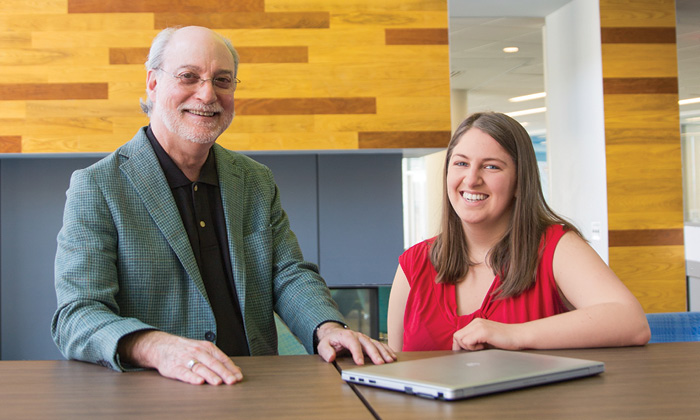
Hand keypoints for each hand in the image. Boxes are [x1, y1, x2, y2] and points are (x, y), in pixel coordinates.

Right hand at [118, 330, 242, 384]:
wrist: (163, 346)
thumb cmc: (187, 350)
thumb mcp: (203, 349)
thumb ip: (218, 359)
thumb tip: (236, 369)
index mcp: (206, 347)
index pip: (222, 358)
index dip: (231, 368)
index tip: (238, 376)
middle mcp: (198, 352)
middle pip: (213, 363)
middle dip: (224, 373)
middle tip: (232, 381)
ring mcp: (186, 359)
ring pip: (200, 368)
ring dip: (210, 375)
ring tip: (218, 382)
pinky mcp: (175, 368)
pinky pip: (185, 373)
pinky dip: (192, 378)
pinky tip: (199, 381)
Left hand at [316, 323, 396, 364]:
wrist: (335, 334)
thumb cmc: (330, 341)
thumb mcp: (323, 345)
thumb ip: (325, 351)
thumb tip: (330, 357)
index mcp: (346, 336)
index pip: (353, 343)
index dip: (357, 353)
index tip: (360, 363)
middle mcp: (358, 336)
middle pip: (368, 344)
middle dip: (375, 354)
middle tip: (380, 363)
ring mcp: (365, 338)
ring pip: (376, 344)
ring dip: (384, 352)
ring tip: (390, 360)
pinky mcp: (370, 342)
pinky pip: (380, 345)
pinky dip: (387, 350)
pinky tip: (393, 356)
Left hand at [452, 318, 524, 350]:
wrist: (519, 336)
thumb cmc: (506, 340)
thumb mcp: (487, 339)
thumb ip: (476, 341)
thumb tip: (463, 350)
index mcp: (476, 323)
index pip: (458, 334)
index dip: (459, 345)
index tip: (465, 352)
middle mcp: (475, 322)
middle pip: (456, 336)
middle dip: (461, 347)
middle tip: (473, 351)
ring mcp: (478, 326)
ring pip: (460, 339)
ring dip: (468, 347)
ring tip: (480, 348)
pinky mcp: (483, 331)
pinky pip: (467, 342)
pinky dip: (473, 348)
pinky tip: (483, 347)